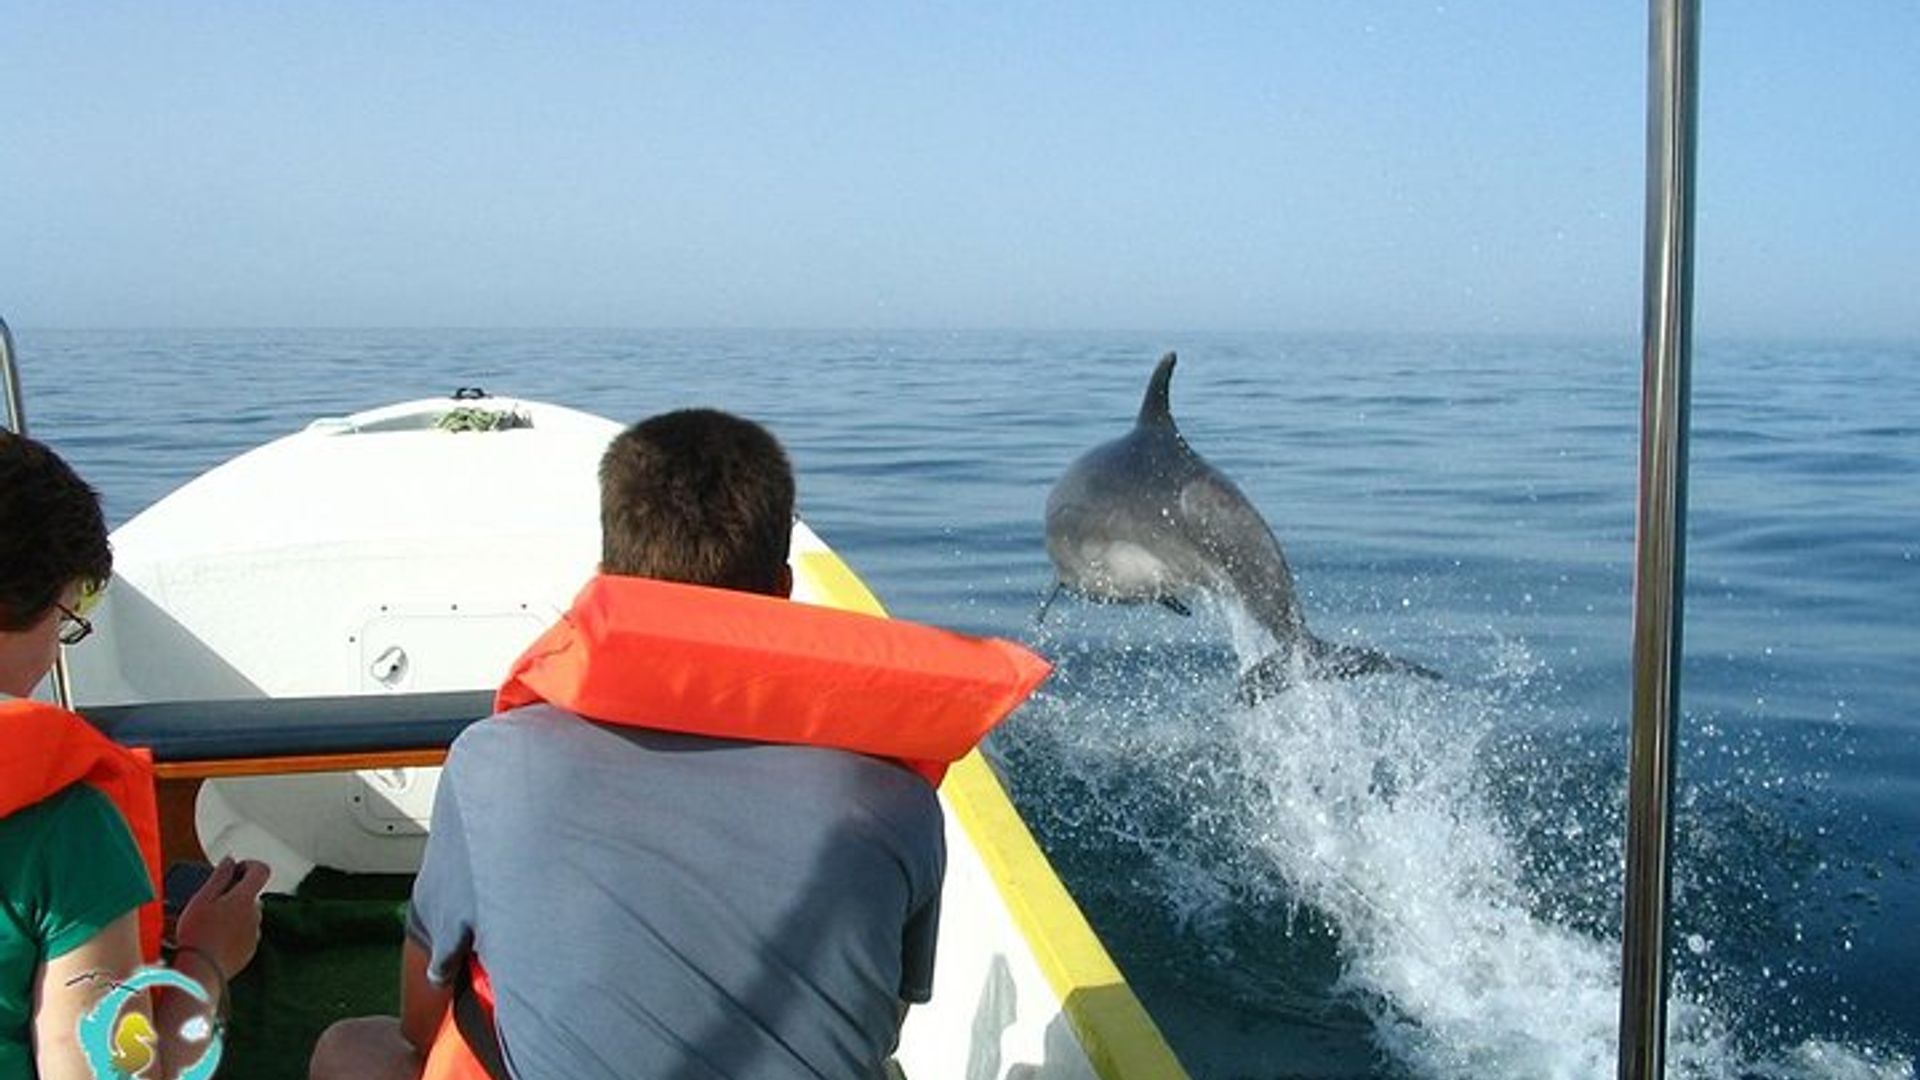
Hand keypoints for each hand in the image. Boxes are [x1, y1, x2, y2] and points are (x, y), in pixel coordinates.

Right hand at [173, 857, 269, 980]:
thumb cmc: (197, 934)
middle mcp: (255, 915)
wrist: (200, 971)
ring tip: (208, 922)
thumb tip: (230, 861)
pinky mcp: (249, 950)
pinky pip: (244, 934)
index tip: (234, 869)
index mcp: (245, 899)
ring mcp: (254, 934)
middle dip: (234, 893)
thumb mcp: (202, 899)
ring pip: (247, 915)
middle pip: (251, 894)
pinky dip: (232, 932)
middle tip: (210, 901)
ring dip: (232, 914)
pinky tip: (213, 938)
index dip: (249, 865)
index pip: (261, 870)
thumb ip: (219, 877)